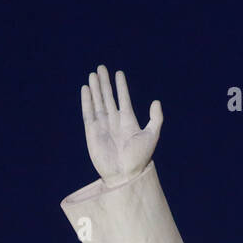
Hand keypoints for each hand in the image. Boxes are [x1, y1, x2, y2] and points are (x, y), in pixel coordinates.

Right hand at [80, 65, 162, 186]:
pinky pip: (88, 113)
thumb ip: (156, 118)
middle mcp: (115, 122)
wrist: (125, 174)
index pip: (123, 99)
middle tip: (101, 68)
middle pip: (108, 97)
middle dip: (105, 83)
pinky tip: (86, 89)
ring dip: (95, 88)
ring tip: (93, 74)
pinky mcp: (92, 132)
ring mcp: (103, 126)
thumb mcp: (152, 136)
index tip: (119, 73)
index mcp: (128, 121)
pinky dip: (86, 101)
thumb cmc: (139, 159)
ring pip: (98, 102)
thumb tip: (156, 101)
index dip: (121, 86)